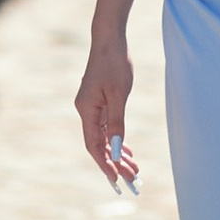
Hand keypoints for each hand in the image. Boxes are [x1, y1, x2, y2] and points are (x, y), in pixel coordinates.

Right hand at [75, 35, 138, 191]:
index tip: (117, 180)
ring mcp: (91, 107)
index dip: (105, 164)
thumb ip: (117, 123)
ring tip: (134, 169)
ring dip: (117, 153)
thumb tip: (116, 150)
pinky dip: (116, 139)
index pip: (94, 146)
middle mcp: (85, 111)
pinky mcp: (98, 101)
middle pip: (99, 144)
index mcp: (86, 110)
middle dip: (115, 163)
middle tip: (133, 180)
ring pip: (104, 137)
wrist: (109, 39)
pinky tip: (126, 150)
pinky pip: (106, 127)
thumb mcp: (119, 94)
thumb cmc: (115, 63)